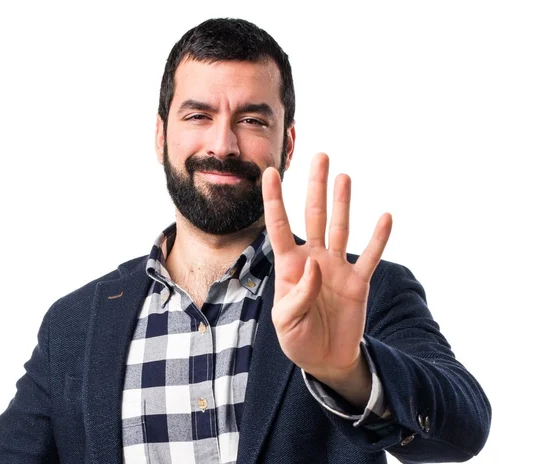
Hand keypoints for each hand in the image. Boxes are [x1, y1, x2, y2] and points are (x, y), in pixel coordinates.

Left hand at [262, 153, 391, 398]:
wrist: (325, 358)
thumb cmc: (298, 339)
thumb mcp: (286, 323)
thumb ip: (297, 296)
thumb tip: (314, 267)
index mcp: (289, 266)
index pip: (279, 227)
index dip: (274, 201)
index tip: (270, 173)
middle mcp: (314, 259)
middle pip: (314, 216)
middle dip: (316, 187)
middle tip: (320, 157)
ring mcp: (337, 268)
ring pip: (340, 228)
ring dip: (343, 203)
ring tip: (344, 177)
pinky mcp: (358, 281)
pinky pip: (369, 256)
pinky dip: (378, 239)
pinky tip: (384, 217)